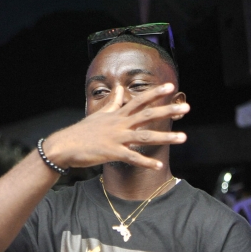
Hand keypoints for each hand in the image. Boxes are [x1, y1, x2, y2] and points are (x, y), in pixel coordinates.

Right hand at [43, 84, 188, 170]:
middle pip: (147, 115)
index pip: (139, 100)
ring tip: (183, 138)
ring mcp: (116, 138)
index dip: (155, 93)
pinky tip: (159, 165)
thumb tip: (120, 88)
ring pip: (145, 136)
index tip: (170, 86)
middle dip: (167, 111)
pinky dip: (146, 162)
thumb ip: (113, 103)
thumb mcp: (98, 114)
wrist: (64, 146)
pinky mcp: (111, 152)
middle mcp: (119, 124)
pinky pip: (132, 157)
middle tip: (186, 108)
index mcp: (117, 115)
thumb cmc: (81, 132)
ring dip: (165, 137)